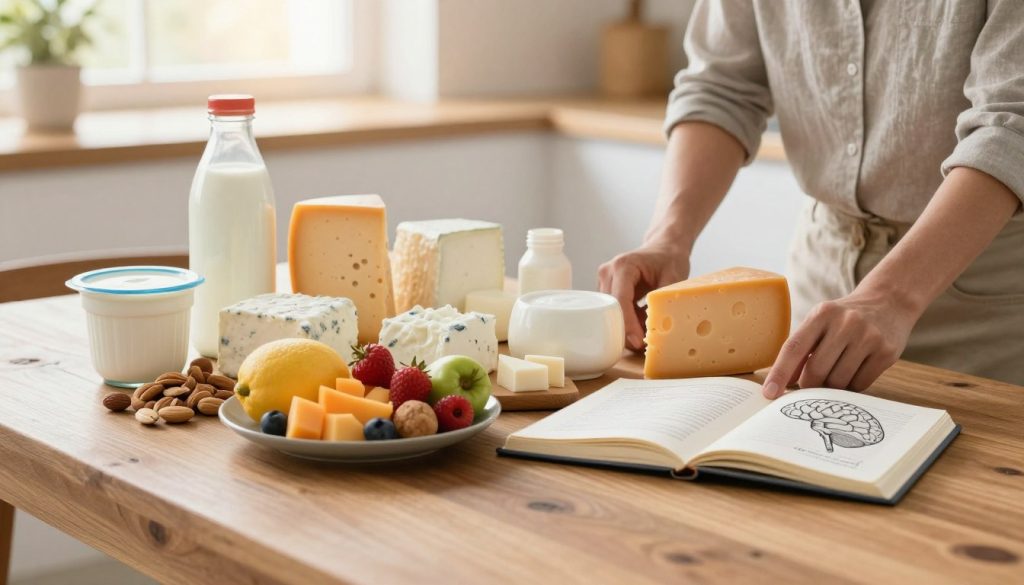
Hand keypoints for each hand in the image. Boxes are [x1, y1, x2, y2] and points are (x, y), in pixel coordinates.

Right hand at [598, 244, 689, 351]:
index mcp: (623, 266)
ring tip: (648, 331)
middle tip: (645, 344)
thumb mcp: (673, 279)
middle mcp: (608, 273)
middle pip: (611, 309)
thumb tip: (656, 328)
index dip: (627, 323)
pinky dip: (628, 321)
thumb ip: (662, 302)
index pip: (619, 300)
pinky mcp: (607, 291)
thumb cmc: (669, 260)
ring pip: (610, 313)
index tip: (638, 341)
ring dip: (627, 326)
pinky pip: (614, 312)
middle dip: (626, 329)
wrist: (664, 248)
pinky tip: (643, 321)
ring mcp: (605, 281)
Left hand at [762, 290, 916, 397]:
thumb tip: (784, 382)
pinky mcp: (886, 352)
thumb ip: (802, 348)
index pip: (794, 348)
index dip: (779, 373)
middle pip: (816, 371)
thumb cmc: (844, 318)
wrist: (889, 301)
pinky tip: (854, 372)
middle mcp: (846, 323)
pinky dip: (851, 387)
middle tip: (809, 385)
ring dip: (831, 387)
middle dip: (808, 385)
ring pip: (838, 382)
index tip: (769, 393)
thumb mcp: (820, 322)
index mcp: (822, 314)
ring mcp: (868, 337)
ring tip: (835, 373)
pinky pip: (859, 385)